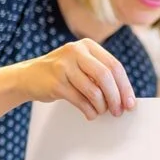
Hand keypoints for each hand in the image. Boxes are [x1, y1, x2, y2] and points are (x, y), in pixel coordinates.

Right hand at [19, 38, 135, 119]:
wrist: (28, 76)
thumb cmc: (61, 73)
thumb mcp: (81, 64)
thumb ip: (100, 74)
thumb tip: (124, 97)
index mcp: (88, 45)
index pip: (114, 66)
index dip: (125, 86)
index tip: (130, 103)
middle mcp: (76, 51)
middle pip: (106, 77)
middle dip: (115, 97)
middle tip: (118, 111)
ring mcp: (64, 66)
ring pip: (94, 91)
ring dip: (101, 106)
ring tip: (101, 112)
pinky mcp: (56, 83)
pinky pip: (80, 101)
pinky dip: (89, 111)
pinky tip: (90, 114)